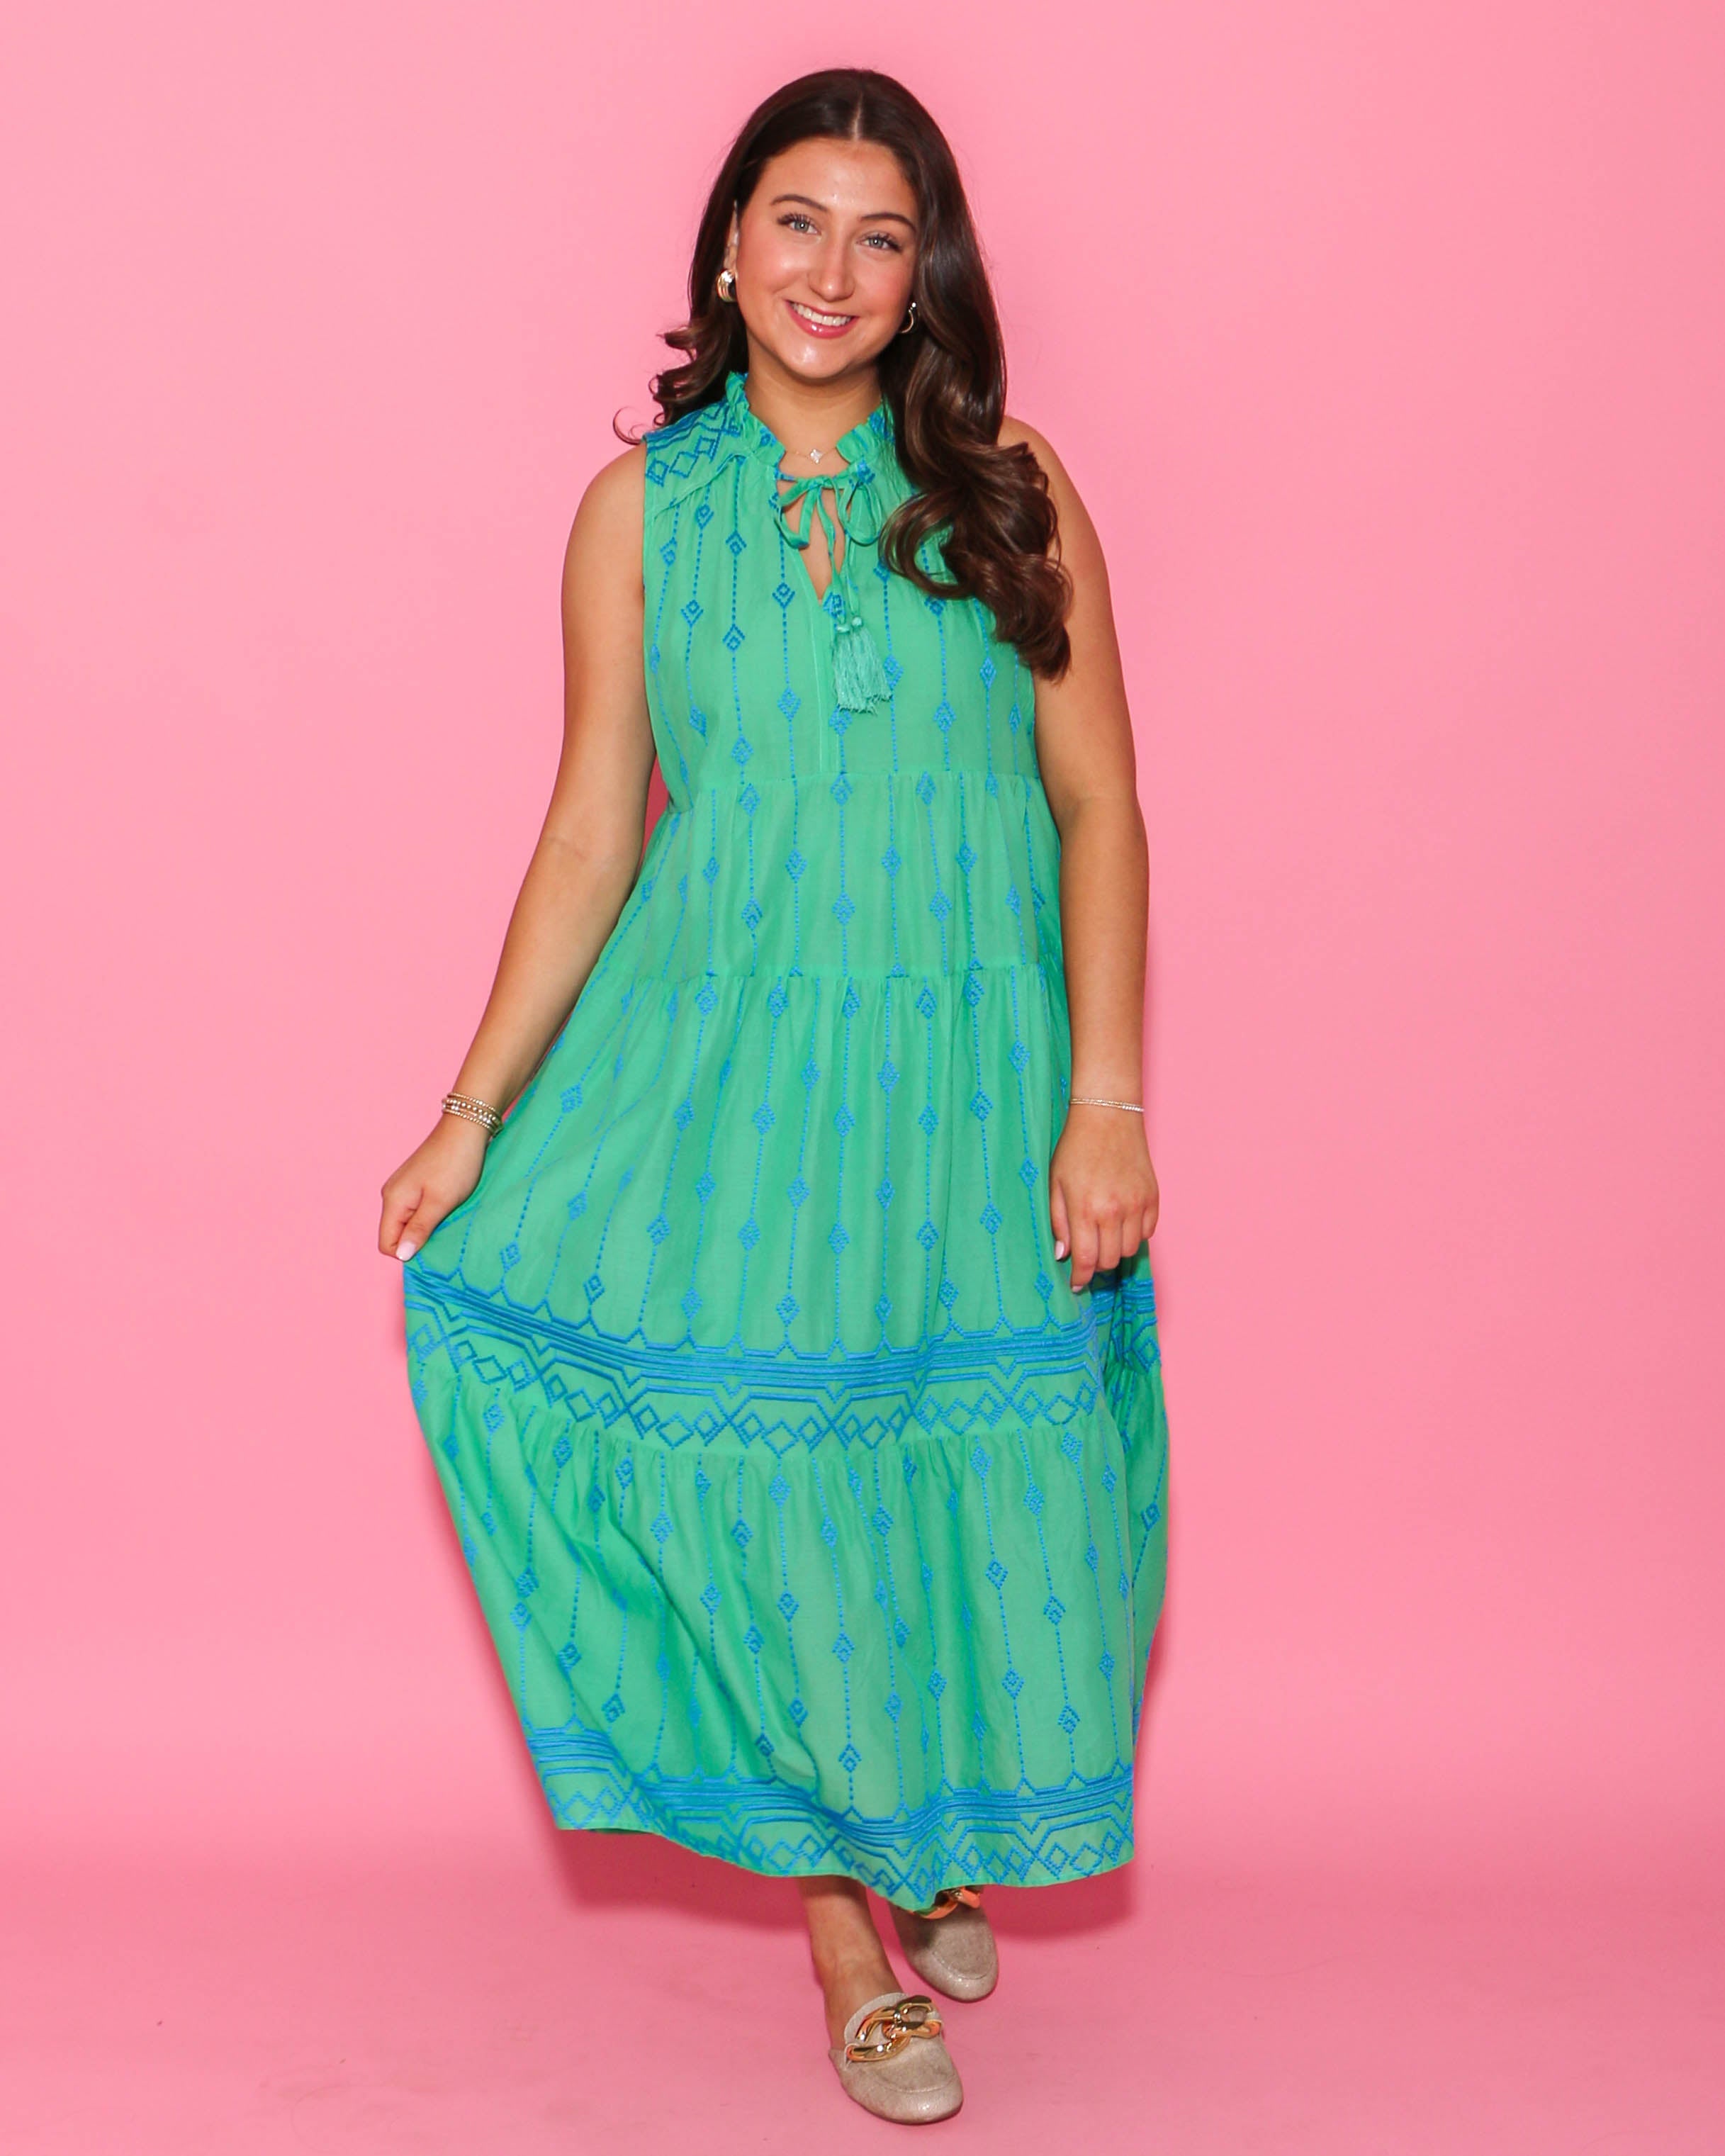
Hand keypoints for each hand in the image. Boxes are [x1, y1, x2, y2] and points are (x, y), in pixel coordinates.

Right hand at [379, 1115, 491, 1262]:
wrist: (465, 1129)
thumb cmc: (455, 1164)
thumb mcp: (440, 1202)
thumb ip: (419, 1230)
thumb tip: (402, 1256)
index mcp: (392, 1202)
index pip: (386, 1244)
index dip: (408, 1251)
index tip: (434, 1242)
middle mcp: (391, 1196)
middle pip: (396, 1234)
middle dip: (418, 1239)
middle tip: (445, 1227)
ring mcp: (402, 1188)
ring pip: (408, 1223)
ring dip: (427, 1226)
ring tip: (448, 1214)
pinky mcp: (415, 1183)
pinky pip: (416, 1210)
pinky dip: (431, 1214)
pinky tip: (448, 1205)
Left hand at [1048, 1105, 1159, 1291]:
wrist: (1108, 1116)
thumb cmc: (1075, 1148)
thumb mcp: (1055, 1183)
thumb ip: (1058, 1221)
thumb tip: (1063, 1254)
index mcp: (1086, 1208)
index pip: (1086, 1259)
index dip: (1081, 1277)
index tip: (1076, 1284)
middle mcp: (1114, 1210)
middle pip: (1110, 1260)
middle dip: (1096, 1264)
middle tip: (1087, 1255)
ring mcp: (1137, 1204)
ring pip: (1130, 1250)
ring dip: (1116, 1250)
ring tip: (1104, 1236)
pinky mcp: (1153, 1197)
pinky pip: (1148, 1232)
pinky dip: (1135, 1234)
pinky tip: (1121, 1222)